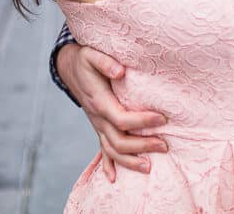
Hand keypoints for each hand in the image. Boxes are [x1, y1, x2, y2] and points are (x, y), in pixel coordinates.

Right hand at [56, 44, 167, 182]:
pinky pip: (102, 149)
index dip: (142, 122)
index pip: (122, 119)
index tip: (162, 118)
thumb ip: (105, 62)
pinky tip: (112, 178)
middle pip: (119, 140)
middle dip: (142, 146)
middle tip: (165, 145)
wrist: (69, 67)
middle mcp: (97, 117)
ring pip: (112, 150)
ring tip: (150, 166)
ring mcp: (97, 124)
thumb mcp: (91, 54)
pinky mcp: (98, 125)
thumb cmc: (84, 60)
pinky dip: (107, 164)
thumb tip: (120, 72)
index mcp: (99, 101)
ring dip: (130, 161)